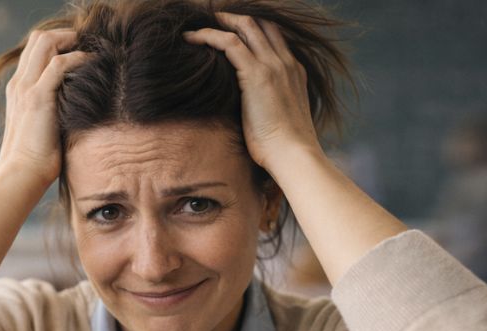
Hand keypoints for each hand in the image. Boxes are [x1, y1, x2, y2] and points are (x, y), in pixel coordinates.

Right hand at [0, 30, 89, 185]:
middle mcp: (19, 83)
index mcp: (18, 90)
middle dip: (65, 35)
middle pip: (39, 38)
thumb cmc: (34, 161)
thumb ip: (50, 112)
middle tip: (86, 44)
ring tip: (91, 49)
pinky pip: (60, 63)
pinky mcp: (39, 97)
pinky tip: (92, 64)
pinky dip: (78, 58)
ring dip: (71, 40)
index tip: (77, 50)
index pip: (34, 51)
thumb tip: (73, 110)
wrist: (21, 174)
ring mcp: (27, 88)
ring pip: (46, 42)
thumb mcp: (40, 128)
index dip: (56, 44)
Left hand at [184, 13, 323, 178]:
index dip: (254, 30)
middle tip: (216, 21)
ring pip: (245, 27)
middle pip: (261, 25)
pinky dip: (208, 36)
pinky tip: (192, 39)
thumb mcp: (281, 120)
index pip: (275, 38)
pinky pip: (228, 43)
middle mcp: (286, 63)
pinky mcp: (256, 74)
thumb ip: (270, 106)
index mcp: (295, 73)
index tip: (235, 32)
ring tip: (200, 27)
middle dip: (237, 20)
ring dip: (221, 23)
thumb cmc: (284, 148)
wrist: (293, 155)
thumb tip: (252, 112)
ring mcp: (273, 66)